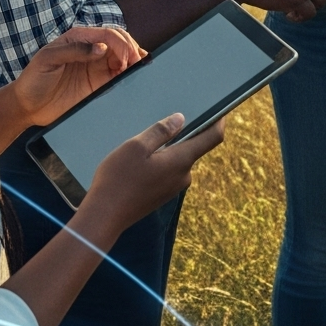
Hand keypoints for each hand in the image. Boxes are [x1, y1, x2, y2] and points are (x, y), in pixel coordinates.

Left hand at [8, 26, 143, 126]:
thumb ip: (74, 50)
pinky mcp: (97, 85)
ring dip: (133, 61)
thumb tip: (102, 48)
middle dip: (131, 49)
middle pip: (119, 43)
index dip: (121, 43)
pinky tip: (134, 77)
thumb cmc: (34, 79)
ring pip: (122, 59)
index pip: (107, 35)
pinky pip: (117, 77)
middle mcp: (90, 50)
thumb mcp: (48, 59)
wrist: (27, 106)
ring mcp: (95, 68)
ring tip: (139, 69)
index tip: (127, 57)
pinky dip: (128, 76)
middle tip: (137, 63)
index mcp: (79, 38)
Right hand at [80, 113, 223, 234]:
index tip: (221, 109)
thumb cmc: (118, 179)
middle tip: (166, 118)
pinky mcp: (162, 195)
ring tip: (146, 140)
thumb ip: (161, 132)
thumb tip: (181, 119)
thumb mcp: (136, 147)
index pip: (212, 138)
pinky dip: (161, 160)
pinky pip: (168, 170)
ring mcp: (173, 188)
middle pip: (193, 147)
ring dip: (168, 147)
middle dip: (185, 132)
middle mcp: (183, 176)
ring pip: (177, 159)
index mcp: (181, 161)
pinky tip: (140, 160)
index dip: (220, 121)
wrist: (103, 216)